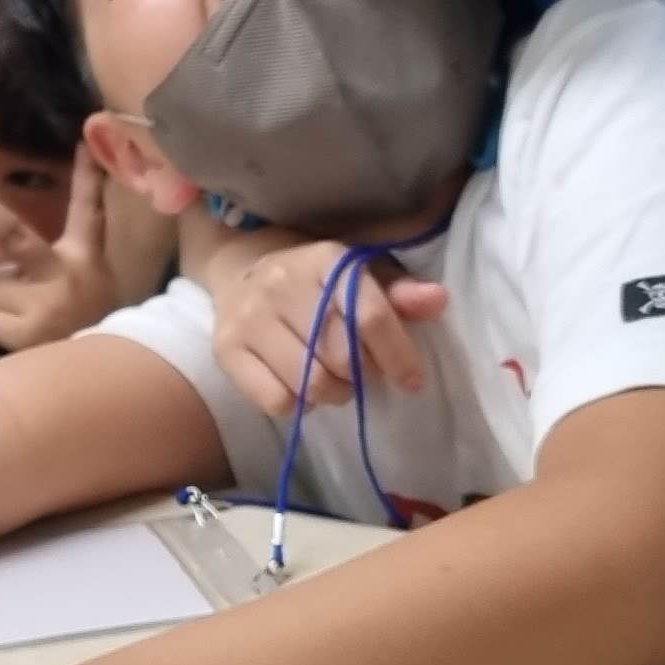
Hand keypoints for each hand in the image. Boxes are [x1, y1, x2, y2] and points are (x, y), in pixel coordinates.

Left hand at [0, 152, 116, 350]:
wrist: (108, 375)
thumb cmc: (92, 325)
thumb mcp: (91, 285)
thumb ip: (55, 266)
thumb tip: (5, 259)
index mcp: (85, 258)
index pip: (89, 210)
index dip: (86, 176)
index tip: (83, 141)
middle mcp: (64, 273)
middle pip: (15, 234)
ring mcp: (44, 302)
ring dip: (5, 305)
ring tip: (34, 322)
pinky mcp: (26, 330)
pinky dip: (2, 329)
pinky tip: (28, 340)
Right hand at [213, 240, 448, 419]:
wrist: (240, 270)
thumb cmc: (314, 280)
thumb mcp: (358, 274)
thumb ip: (398, 292)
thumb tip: (438, 300)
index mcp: (324, 260)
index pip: (370, 316)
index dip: (398, 355)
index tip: (412, 380)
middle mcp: (282, 284)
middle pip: (342, 356)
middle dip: (364, 376)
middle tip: (364, 373)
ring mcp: (249, 318)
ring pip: (310, 384)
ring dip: (335, 394)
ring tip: (336, 380)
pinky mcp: (226, 350)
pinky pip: (276, 401)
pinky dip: (299, 404)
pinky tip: (300, 384)